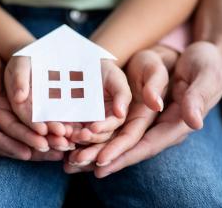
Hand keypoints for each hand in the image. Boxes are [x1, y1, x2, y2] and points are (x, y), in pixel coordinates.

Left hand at [64, 48, 171, 169]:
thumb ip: (156, 85)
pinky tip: (65, 144)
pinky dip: (81, 140)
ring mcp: (120, 124)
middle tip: (76, 161)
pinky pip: (95, 133)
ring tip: (67, 159)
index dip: (119, 152)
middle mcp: (133, 126)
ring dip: (86, 151)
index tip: (101, 161)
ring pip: (103, 142)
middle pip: (115, 147)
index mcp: (147, 118)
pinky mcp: (109, 118)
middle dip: (96, 155)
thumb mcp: (154, 69)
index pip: (133, 140)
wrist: (138, 61)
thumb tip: (154, 105)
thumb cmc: (148, 64)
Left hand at [69, 59, 130, 145]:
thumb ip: (122, 95)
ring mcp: (85, 123)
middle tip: (80, 135)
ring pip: (82, 137)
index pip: (111, 126)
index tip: (94, 128)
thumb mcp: (116, 79)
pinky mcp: (71, 120)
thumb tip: (121, 113)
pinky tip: (58, 130)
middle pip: (97, 136)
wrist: (86, 65)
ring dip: (75, 139)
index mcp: (115, 116)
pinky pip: (68, 129)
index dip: (104, 128)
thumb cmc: (106, 72)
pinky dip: (64, 132)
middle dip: (89, 138)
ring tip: (68, 135)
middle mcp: (101, 123)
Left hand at [76, 42, 221, 177]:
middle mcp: (161, 127)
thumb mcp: (204, 75)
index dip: (124, 154)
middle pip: (128, 148)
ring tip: (70, 157)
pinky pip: (118, 127)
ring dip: (95, 148)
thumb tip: (193, 122)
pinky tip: (79, 137)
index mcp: (177, 123)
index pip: (148, 145)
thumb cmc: (204, 64)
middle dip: (102, 156)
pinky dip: (99, 134)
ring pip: (120, 140)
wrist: (199, 56)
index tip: (101, 163)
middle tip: (74, 164)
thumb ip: (197, 97)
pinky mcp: (141, 112)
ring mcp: (150, 121)